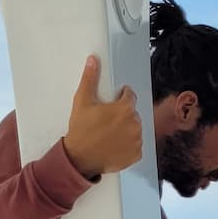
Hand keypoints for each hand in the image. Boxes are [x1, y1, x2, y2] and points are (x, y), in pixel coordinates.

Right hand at [63, 56, 144, 180]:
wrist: (80, 158)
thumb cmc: (81, 130)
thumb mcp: (82, 101)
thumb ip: (90, 79)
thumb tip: (93, 60)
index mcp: (125, 108)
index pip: (130, 96)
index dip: (121, 97)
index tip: (113, 102)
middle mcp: (135, 124)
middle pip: (133, 113)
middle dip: (123, 114)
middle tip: (108, 120)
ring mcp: (137, 140)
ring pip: (135, 129)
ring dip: (127, 129)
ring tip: (111, 133)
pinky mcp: (136, 154)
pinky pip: (136, 145)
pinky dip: (128, 145)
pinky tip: (115, 144)